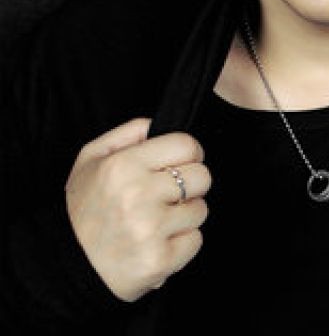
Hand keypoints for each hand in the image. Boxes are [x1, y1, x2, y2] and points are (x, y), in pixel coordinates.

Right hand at [65, 118, 211, 301]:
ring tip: (158, 220)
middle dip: (191, 184)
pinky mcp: (159, 260)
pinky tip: (158, 241)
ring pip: (200, 210)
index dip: (190, 153)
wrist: (63, 266)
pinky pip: (196, 240)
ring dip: (185, 215)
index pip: (187, 145)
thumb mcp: (92, 158)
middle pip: (201, 176)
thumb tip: (161, 125)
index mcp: (124, 165)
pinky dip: (182, 242)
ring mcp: (150, 229)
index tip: (183, 162)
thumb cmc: (81, 209)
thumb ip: (130, 132)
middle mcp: (138, 195)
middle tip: (169, 194)